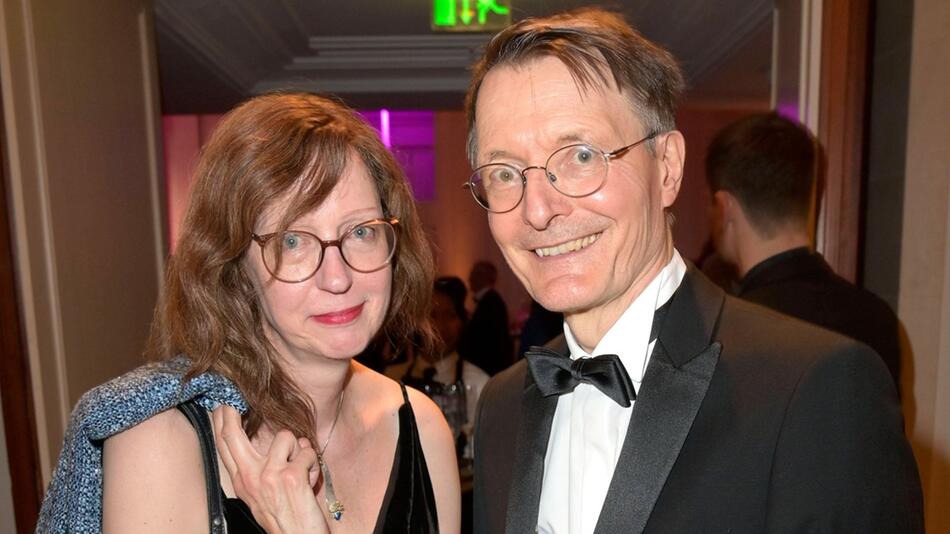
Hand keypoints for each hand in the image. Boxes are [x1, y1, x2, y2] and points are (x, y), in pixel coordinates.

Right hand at [212, 406, 327, 533]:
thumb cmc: (282, 517)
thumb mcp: (258, 495)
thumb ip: (257, 470)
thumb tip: (265, 444)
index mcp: (241, 482)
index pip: (224, 447)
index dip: (221, 422)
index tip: (224, 406)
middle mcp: (250, 477)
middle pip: (232, 435)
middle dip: (232, 414)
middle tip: (237, 404)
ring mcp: (270, 476)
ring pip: (285, 437)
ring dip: (299, 448)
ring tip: (300, 466)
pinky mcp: (291, 477)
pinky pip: (307, 452)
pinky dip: (314, 463)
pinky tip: (310, 479)